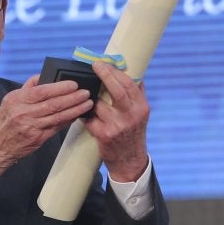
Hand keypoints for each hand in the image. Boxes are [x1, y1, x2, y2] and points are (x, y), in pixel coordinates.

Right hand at [0, 76, 91, 184]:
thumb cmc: (2, 123)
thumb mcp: (9, 101)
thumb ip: (27, 89)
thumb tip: (42, 77)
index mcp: (17, 100)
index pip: (42, 91)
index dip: (60, 87)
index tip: (73, 84)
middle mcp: (24, 113)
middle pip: (54, 104)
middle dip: (73, 97)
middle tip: (86, 92)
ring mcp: (32, 127)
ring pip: (59, 116)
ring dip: (75, 109)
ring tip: (88, 103)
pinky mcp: (38, 139)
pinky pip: (57, 127)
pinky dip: (69, 120)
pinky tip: (77, 115)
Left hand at [82, 62, 149, 181]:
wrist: (130, 161)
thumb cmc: (133, 134)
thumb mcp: (140, 114)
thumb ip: (136, 95)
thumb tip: (131, 72)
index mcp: (141, 107)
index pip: (129, 84)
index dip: (115, 71)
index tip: (104, 63)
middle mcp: (131, 115)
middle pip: (117, 90)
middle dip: (105, 75)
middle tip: (94, 65)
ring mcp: (117, 125)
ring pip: (99, 103)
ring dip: (90, 97)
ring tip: (85, 93)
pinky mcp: (104, 135)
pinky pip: (89, 118)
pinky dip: (84, 114)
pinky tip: (82, 111)